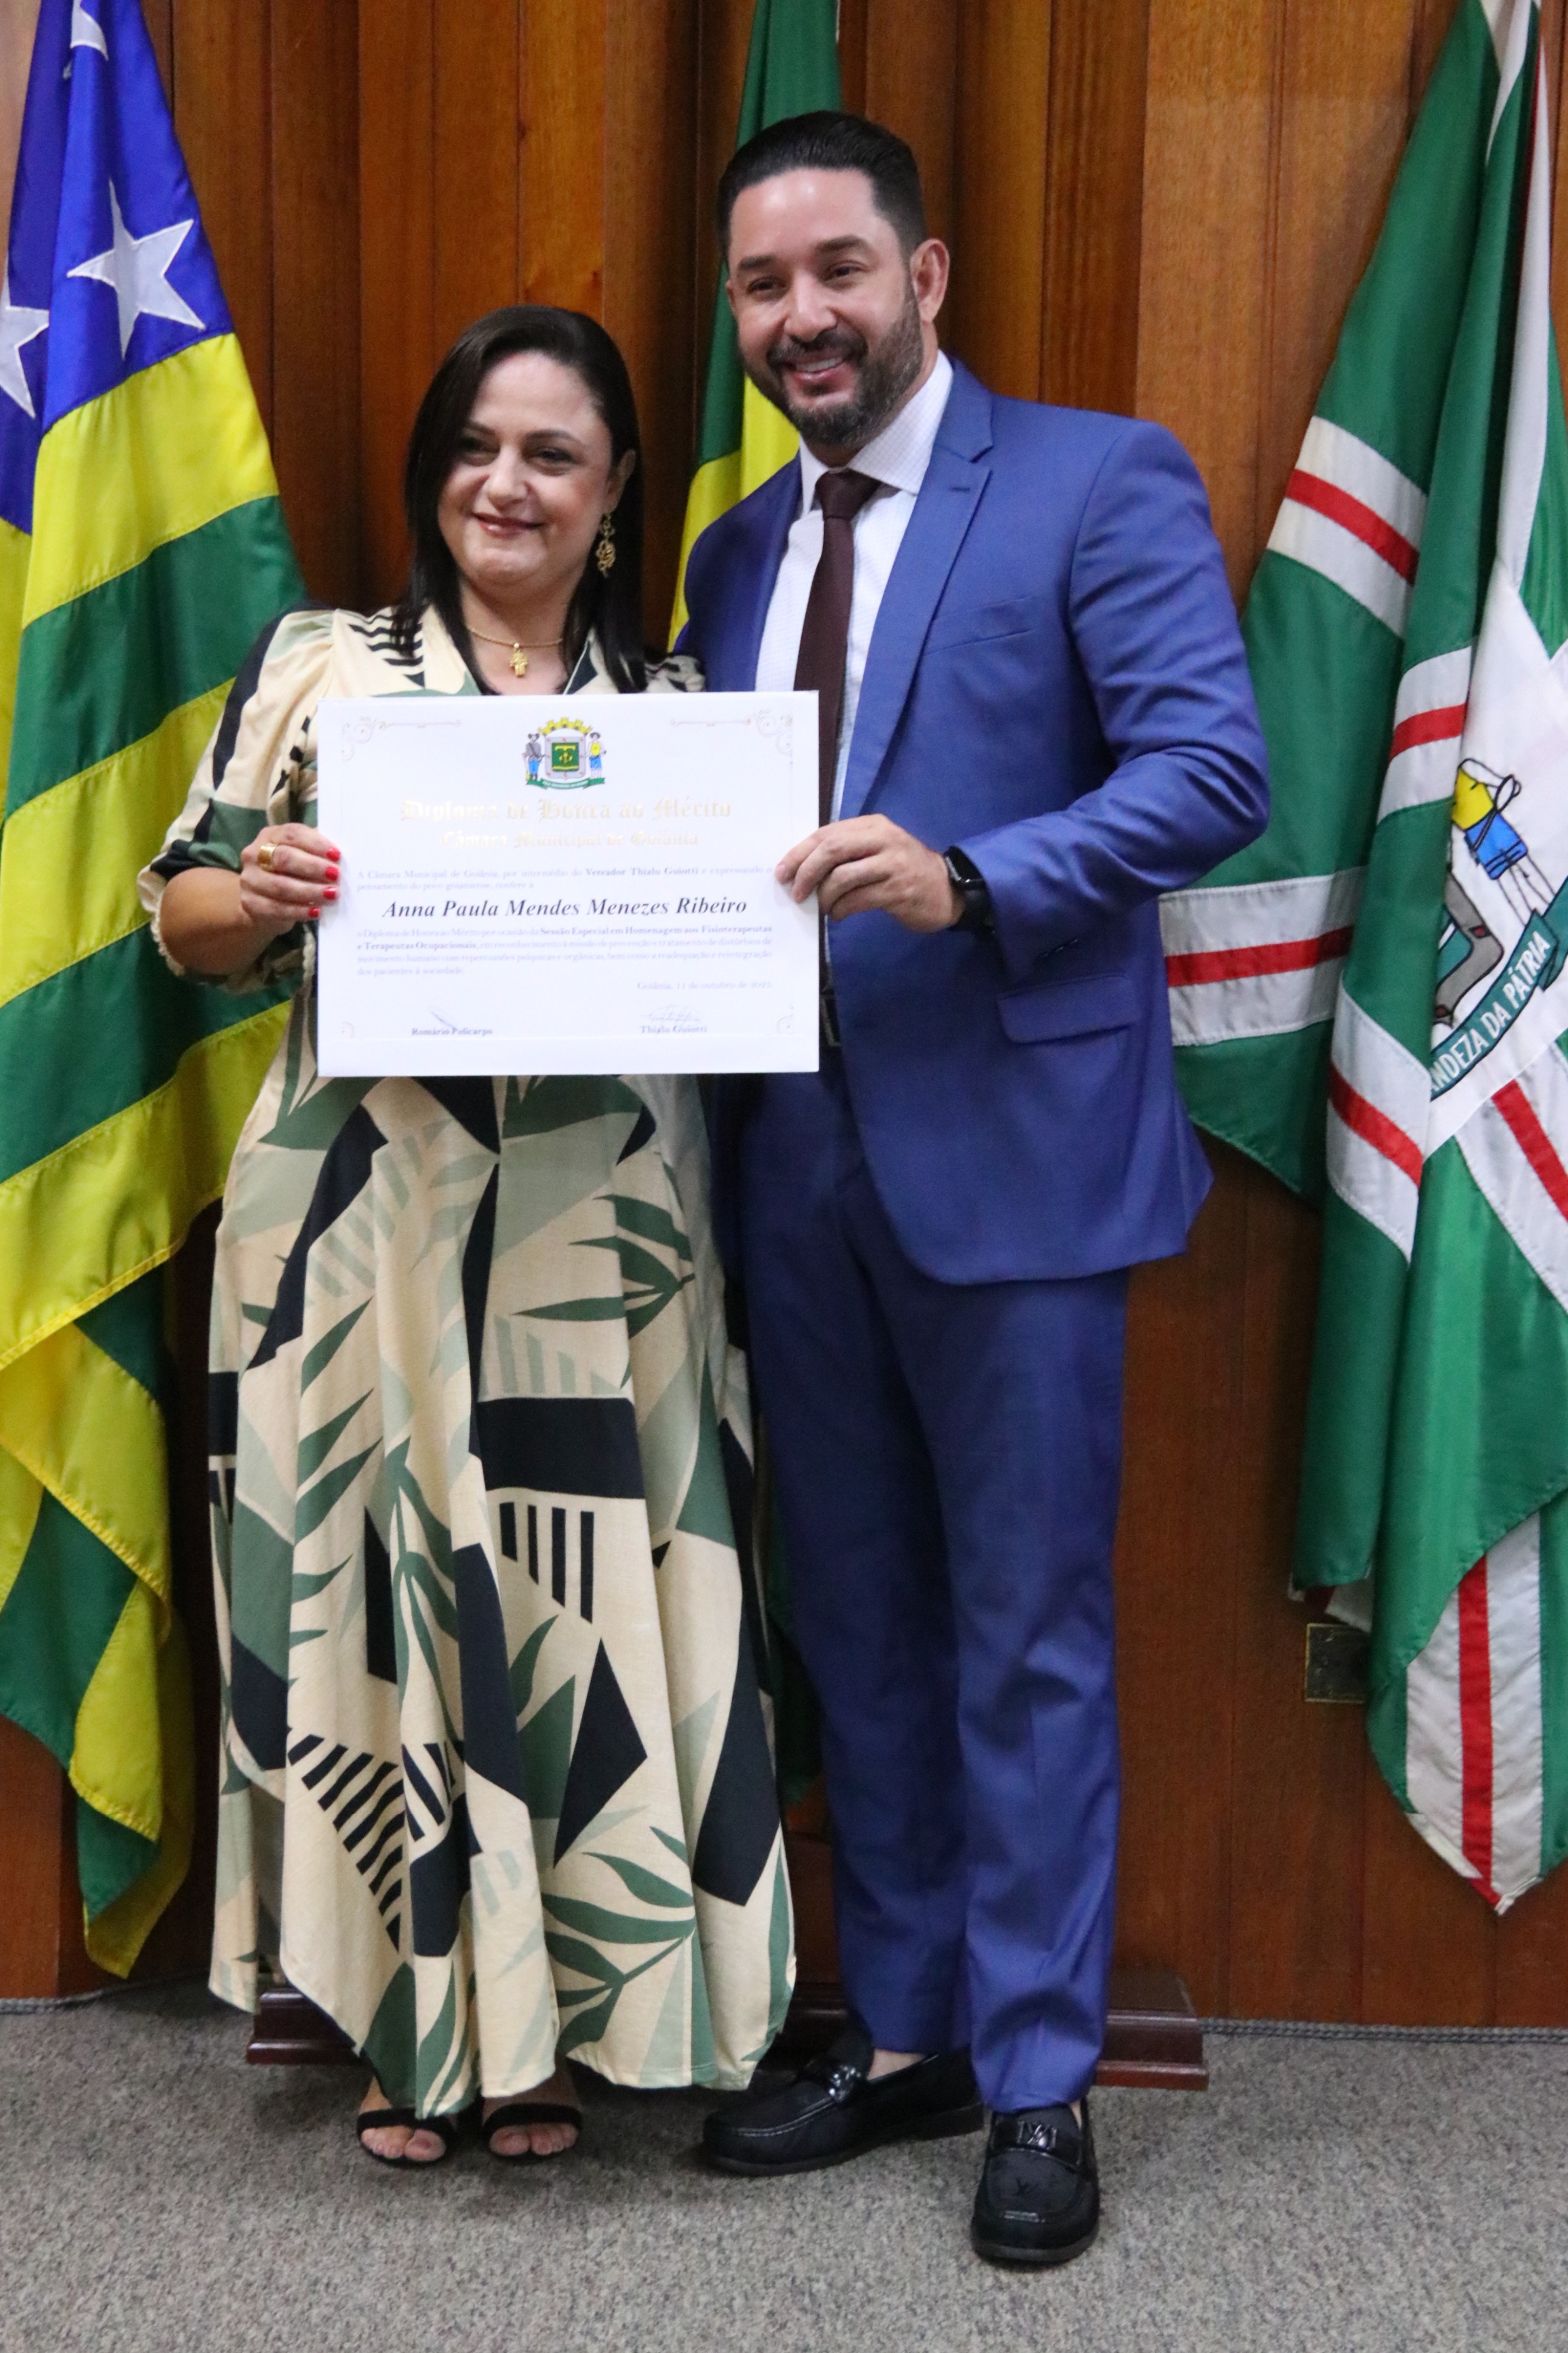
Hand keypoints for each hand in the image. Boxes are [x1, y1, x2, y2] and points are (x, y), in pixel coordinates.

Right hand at [238, 823, 340, 935]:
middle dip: (313, 867)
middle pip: (284, 858)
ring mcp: (250, 879)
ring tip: (332, 896)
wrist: (264, 899)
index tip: (337, 856)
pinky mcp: (250, 902)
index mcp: (271, 835)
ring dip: (310, 892)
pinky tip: (316, 911)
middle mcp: (255, 854)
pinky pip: (277, 908)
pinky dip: (299, 911)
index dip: (315, 844)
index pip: (292, 834)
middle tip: (336, 876)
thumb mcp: (302, 856)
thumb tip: (341, 858)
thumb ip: (317, 852)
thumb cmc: (291, 872)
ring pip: (281, 886)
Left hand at [777, 816, 960, 932]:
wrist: (946, 888)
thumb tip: (802, 868)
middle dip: (806, 872)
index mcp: (873, 825)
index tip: (782, 872)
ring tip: (822, 907)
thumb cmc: (903, 870)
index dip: (800, 853)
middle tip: (795, 892)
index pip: (827, 834)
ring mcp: (893, 865)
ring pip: (843, 877)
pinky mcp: (898, 891)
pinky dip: (841, 909)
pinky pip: (857, 900)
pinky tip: (838, 914)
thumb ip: (846, 851)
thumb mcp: (876, 849)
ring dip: (824, 896)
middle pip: (832, 850)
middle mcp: (883, 840)